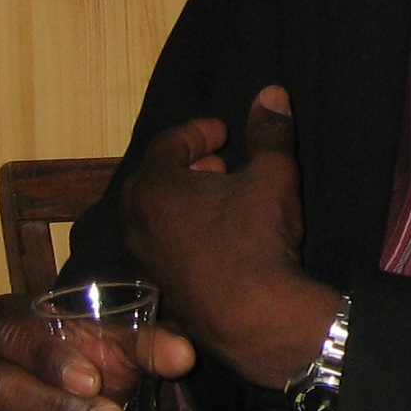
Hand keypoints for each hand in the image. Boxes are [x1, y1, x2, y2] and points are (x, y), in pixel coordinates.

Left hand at [121, 88, 338, 389]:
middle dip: (187, 165)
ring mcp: (144, 256)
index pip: (168, 143)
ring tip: (222, 198)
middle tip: (219, 162)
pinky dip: (185, 230)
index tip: (225, 131)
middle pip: (154, 178)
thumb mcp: (273, 174)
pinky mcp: (158, 285)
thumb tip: (272, 93)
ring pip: (157, 214)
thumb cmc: (258, 238)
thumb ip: (270, 131)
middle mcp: (137, 220)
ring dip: (186, 199)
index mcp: (155, 187)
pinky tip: (219, 236)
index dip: (198, 131)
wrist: (253, 317)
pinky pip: (165, 243)